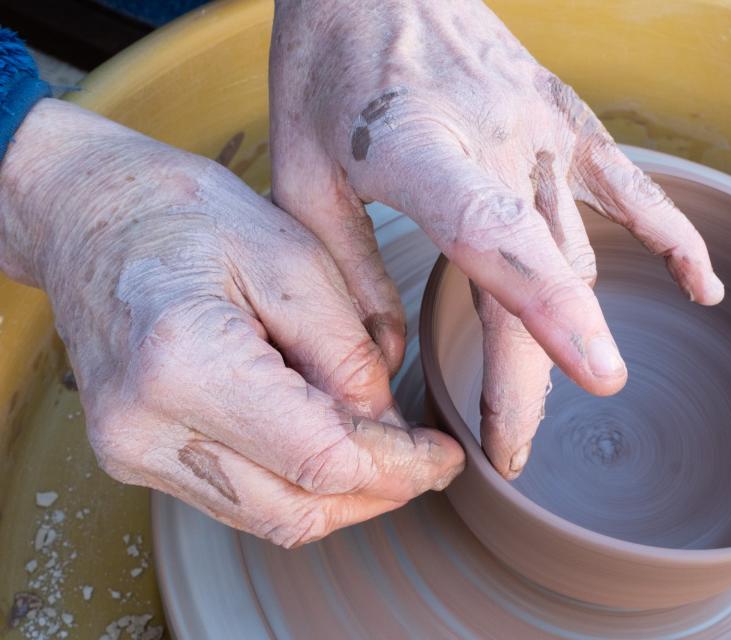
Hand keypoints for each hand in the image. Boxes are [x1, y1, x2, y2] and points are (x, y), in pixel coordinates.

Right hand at [0, 99, 463, 545]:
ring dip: (342, 497)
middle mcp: (145, 427)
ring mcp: (132, 451)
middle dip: (379, 492)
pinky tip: (333, 444)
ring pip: (270, 518)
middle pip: (297, 510)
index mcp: (184, 363)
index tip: (445, 456)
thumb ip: (346, 350)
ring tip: (388, 450)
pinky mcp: (135, 457)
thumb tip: (388, 426)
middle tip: (427, 459)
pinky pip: (239, 500)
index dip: (399, 468)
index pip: (321, 460)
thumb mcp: (291, 255)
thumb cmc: (187, 214)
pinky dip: (299, 485)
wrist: (88, 214)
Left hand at [270, 0, 723, 478]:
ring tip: (563, 394)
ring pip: (582, 250)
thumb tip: (385, 361)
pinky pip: (634, 185)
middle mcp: (500, 139)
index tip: (600, 376)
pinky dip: (673, 237)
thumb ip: (347, 273)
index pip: (497, 235)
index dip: (551, 307)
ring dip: (576, 331)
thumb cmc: (329, 65)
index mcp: (422, 147)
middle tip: (511, 452)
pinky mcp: (566, 118)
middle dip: (530, 375)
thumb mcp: (302, 172)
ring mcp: (545, 128)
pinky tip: (703, 288)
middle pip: (542, 274)